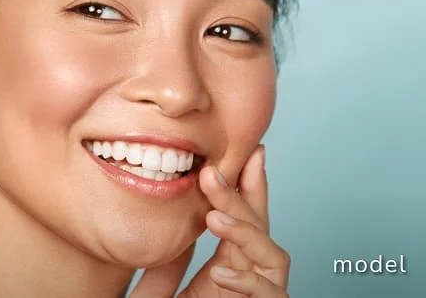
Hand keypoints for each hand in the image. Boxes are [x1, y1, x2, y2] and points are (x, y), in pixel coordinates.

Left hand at [130, 145, 289, 296]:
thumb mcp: (163, 292)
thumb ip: (168, 265)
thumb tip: (172, 227)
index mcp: (229, 267)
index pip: (245, 220)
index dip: (250, 186)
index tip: (251, 153)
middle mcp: (250, 278)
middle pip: (259, 229)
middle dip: (242, 197)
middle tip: (213, 174)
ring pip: (274, 257)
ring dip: (247, 233)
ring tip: (215, 220)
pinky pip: (271, 296)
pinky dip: (249, 282)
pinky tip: (223, 273)